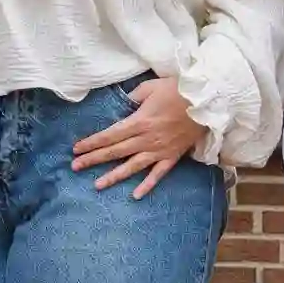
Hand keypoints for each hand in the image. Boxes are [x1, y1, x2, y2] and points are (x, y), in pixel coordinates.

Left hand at [72, 75, 203, 197]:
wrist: (208, 100)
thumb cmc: (178, 90)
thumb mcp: (150, 88)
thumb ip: (133, 97)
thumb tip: (123, 104)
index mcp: (138, 122)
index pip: (109, 135)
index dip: (91, 143)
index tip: (76, 150)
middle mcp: (146, 139)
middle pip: (115, 151)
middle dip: (94, 159)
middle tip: (76, 167)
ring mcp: (160, 150)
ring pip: (133, 166)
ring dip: (114, 176)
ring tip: (97, 185)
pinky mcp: (173, 156)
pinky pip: (158, 173)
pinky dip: (147, 185)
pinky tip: (135, 195)